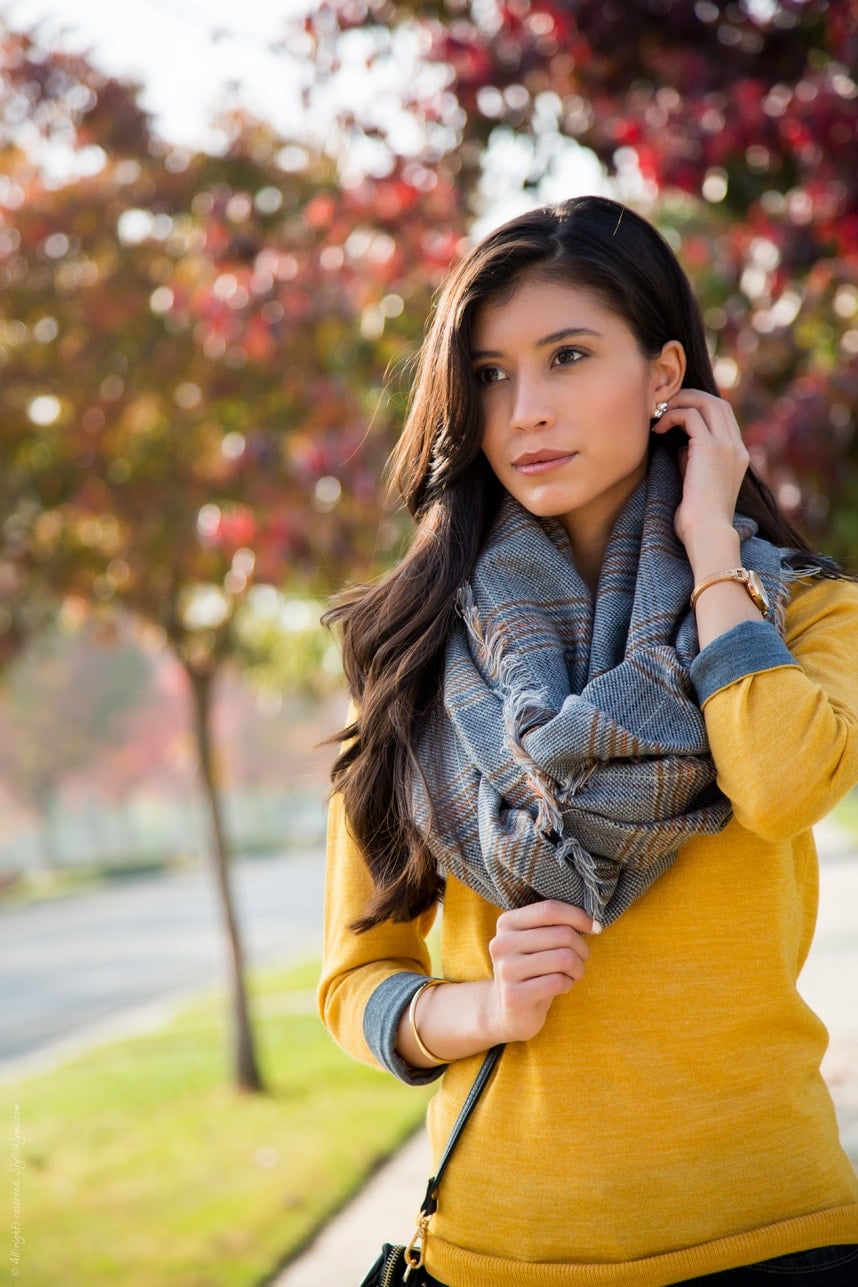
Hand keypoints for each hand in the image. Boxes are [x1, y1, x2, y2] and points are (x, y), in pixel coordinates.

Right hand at [487, 900, 598, 1043]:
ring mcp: (505, 970)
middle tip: (582, 959)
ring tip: (574, 974)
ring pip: (564, 959)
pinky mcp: (512, 996)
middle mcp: (501, 943)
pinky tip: (562, 986)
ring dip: (578, 968)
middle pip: (562, 935)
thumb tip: (593, 921)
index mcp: (506, 923)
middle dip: (582, 948)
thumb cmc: (533, 969)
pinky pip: (558, 982)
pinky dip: (568, 984)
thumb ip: (555, 925)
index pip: (550, 909)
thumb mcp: (536, 941)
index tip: (595, 927)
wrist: (508, 1010)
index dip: (578, 916)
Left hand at [651, 389, 748, 564]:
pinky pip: (690, 416)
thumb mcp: (698, 482)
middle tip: (665, 406)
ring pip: (707, 403)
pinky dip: (672, 416)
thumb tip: (680, 446)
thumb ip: (694, 461)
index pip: (723, 416)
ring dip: (680, 402)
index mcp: (738, 455)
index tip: (675, 415)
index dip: (699, 407)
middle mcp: (737, 446)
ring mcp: (727, 445)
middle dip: (689, 398)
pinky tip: (658, 429)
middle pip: (717, 402)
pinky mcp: (710, 448)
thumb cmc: (698, 517)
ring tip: (659, 413)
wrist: (707, 534)